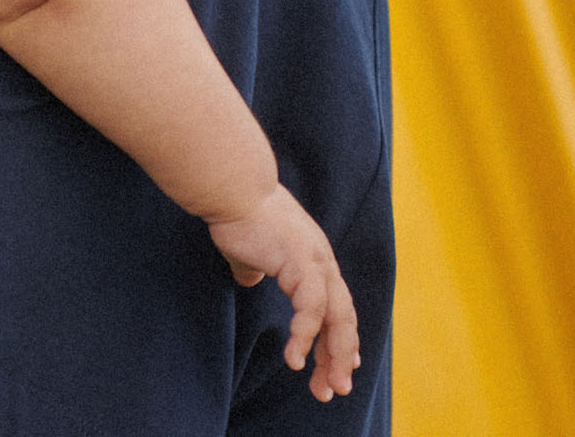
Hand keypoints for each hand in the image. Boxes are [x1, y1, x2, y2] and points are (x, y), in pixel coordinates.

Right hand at [207, 184, 359, 402]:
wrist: (232, 185)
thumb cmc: (236, 212)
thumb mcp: (251, 249)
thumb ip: (254, 266)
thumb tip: (248, 279)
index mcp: (314, 256)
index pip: (336, 303)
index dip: (340, 335)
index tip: (342, 365)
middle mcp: (322, 260)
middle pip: (343, 317)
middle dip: (340, 356)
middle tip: (335, 389)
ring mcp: (315, 261)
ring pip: (336, 318)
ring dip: (332, 356)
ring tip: (323, 387)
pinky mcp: (301, 263)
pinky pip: (311, 310)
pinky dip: (305, 337)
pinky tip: (293, 359)